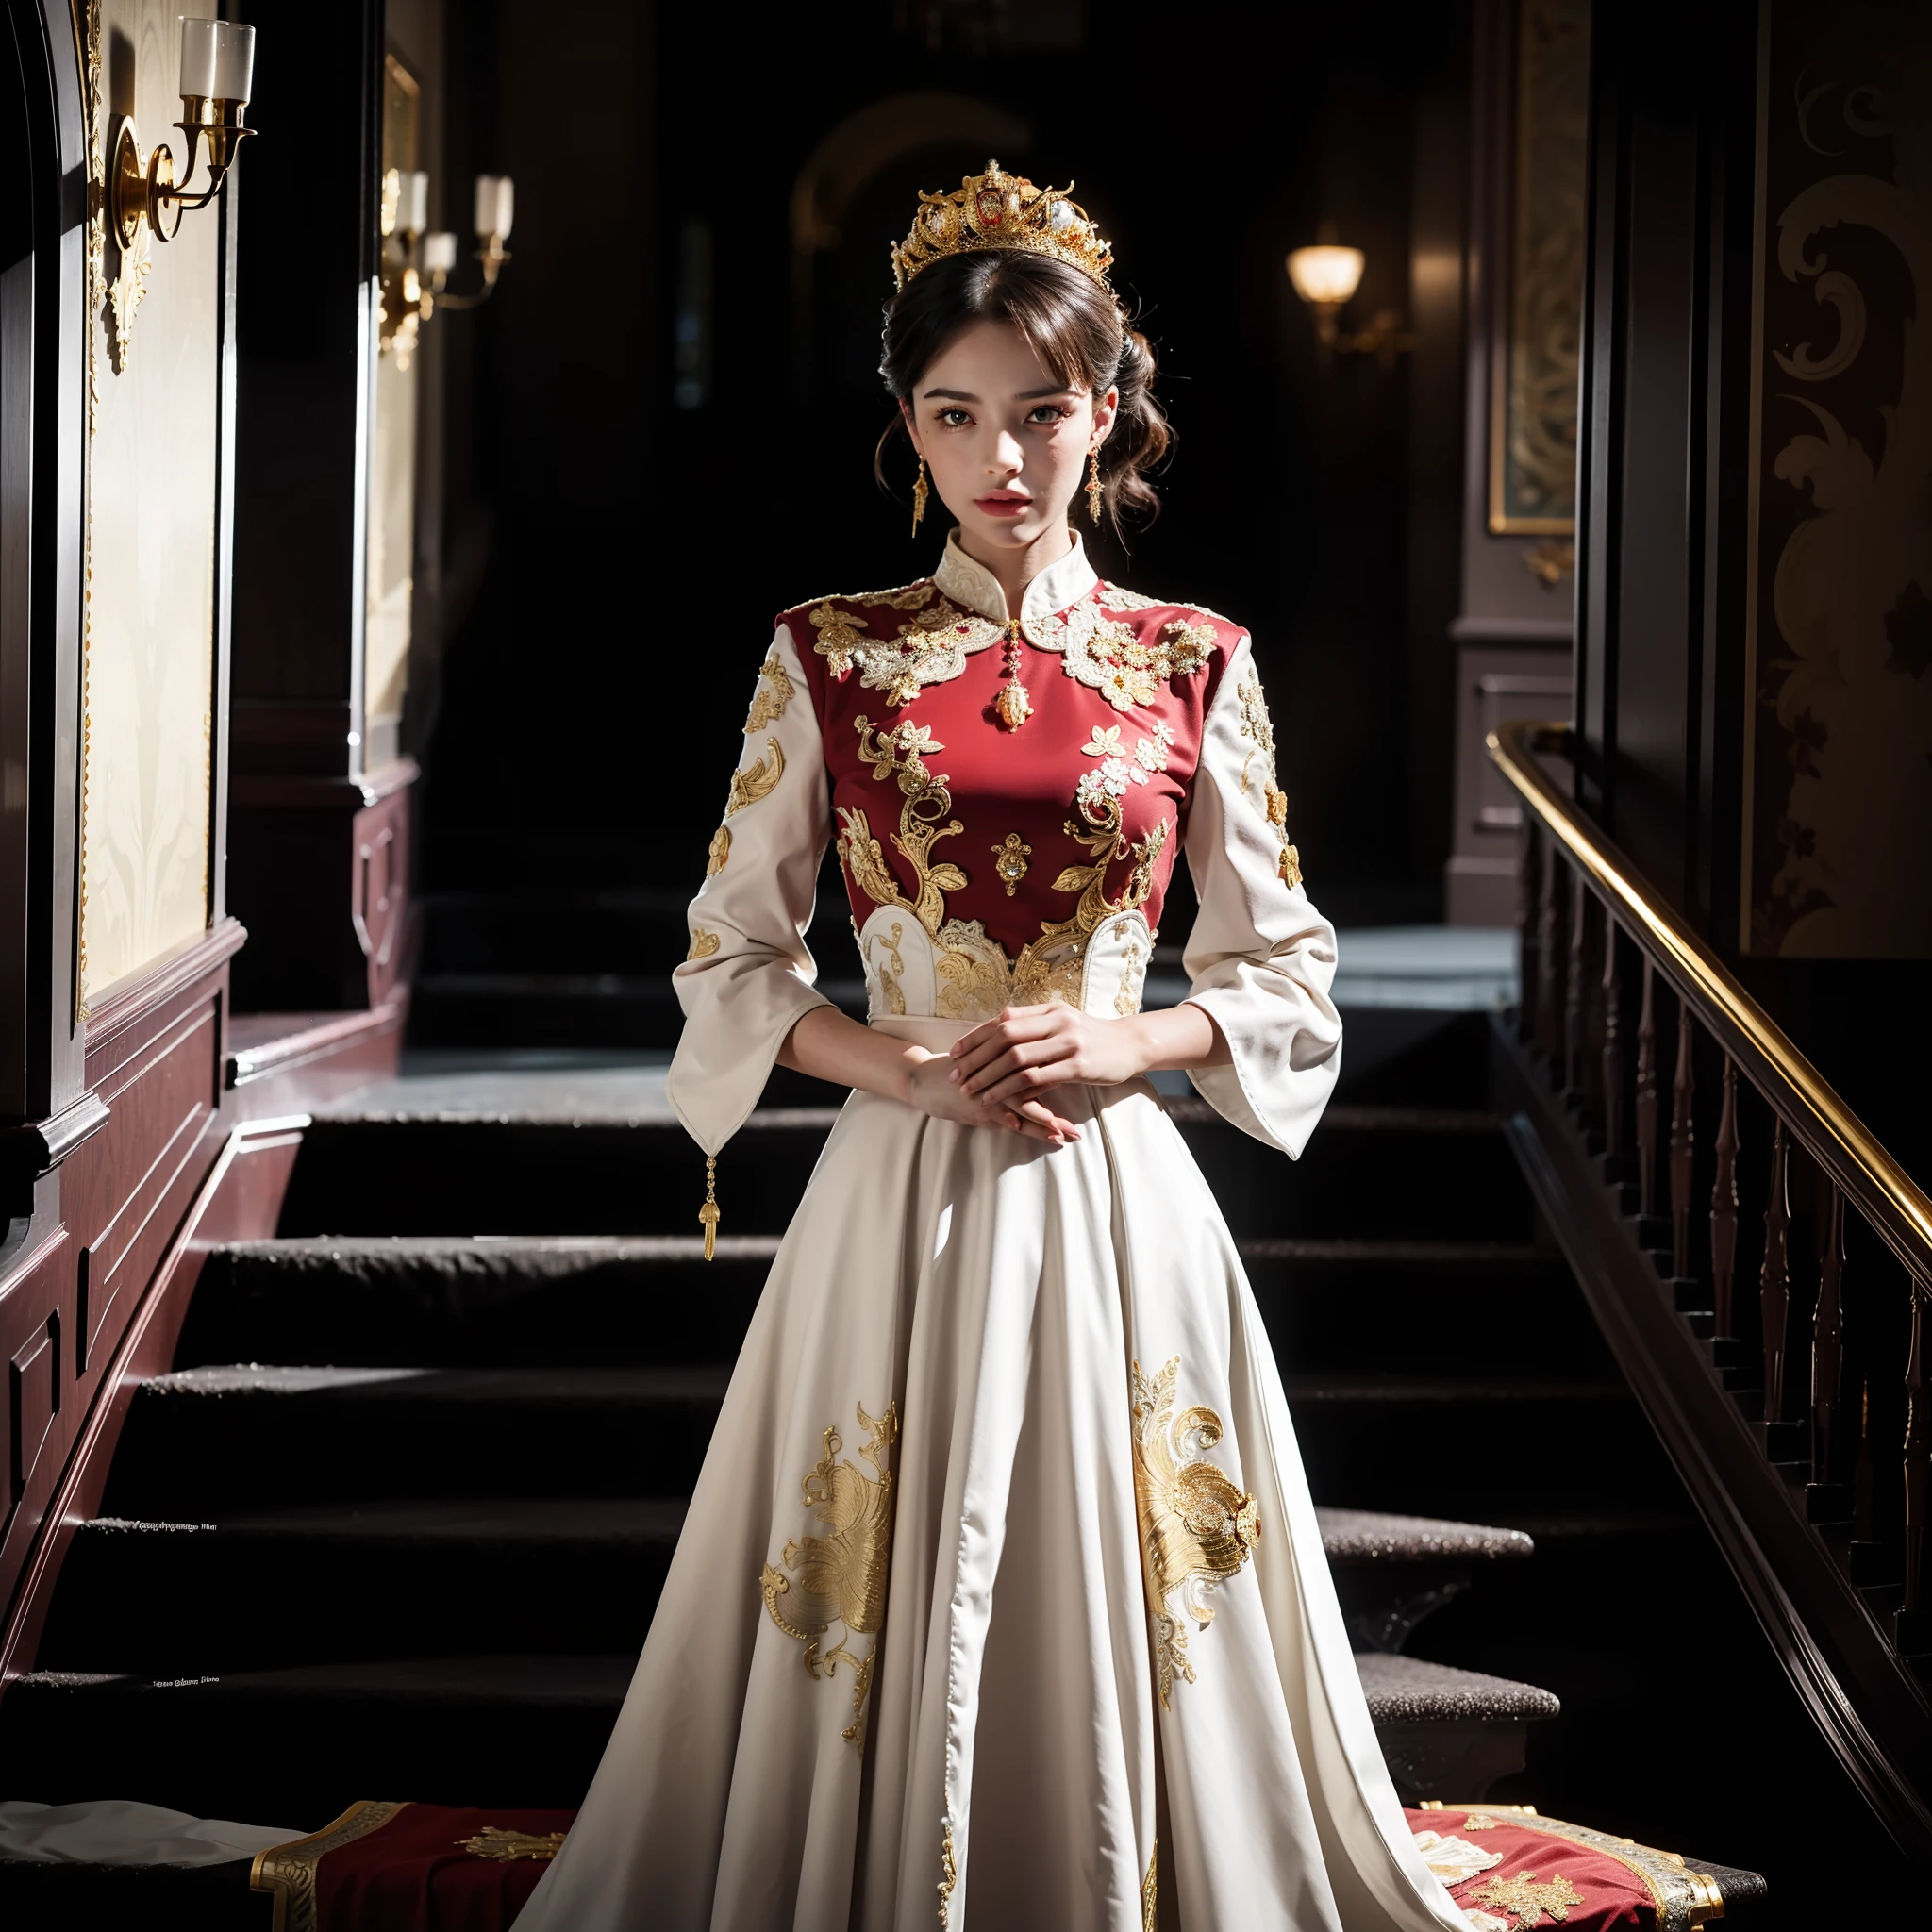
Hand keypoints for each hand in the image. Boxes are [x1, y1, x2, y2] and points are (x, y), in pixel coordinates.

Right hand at [904, 1047, 1082, 1145]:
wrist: (922, 1077)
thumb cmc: (961, 1073)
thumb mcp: (991, 1069)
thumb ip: (1016, 1072)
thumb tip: (1047, 1079)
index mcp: (1009, 1061)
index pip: (1045, 1069)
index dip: (1068, 1079)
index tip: (1091, 1091)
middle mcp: (1001, 1073)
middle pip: (1040, 1086)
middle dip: (1061, 1108)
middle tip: (1082, 1124)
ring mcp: (988, 1088)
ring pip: (1021, 1102)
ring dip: (1043, 1120)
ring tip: (1065, 1134)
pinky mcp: (973, 1101)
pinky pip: (996, 1111)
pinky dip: (1010, 1118)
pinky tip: (1022, 1128)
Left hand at [947, 1004, 1148, 1109]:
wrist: (1132, 1045)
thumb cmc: (1094, 1037)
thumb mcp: (1064, 1023)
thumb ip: (1035, 1026)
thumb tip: (998, 1034)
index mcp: (1049, 1010)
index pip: (1003, 1020)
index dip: (975, 1036)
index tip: (954, 1052)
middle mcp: (1056, 1022)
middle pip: (1004, 1037)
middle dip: (975, 1057)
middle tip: (955, 1074)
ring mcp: (1068, 1043)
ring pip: (1016, 1058)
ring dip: (988, 1076)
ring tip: (970, 1090)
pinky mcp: (1078, 1066)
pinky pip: (1036, 1078)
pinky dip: (1011, 1089)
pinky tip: (996, 1098)